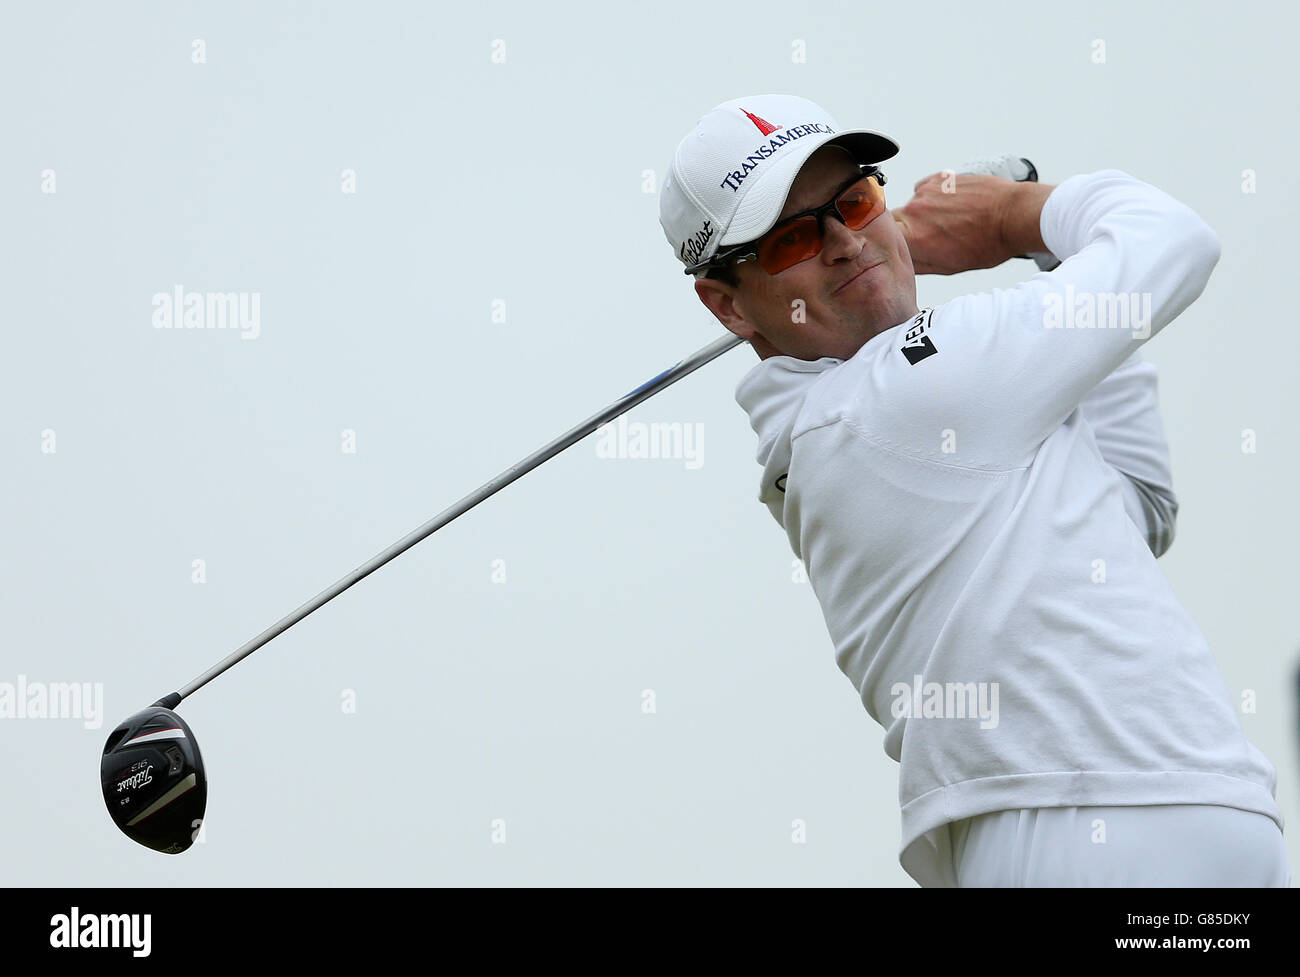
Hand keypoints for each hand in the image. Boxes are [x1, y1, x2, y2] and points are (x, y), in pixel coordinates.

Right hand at [891, 172, 1017, 275]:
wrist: (1012, 215)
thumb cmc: (987, 242)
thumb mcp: (949, 266)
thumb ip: (917, 264)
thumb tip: (902, 261)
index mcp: (914, 239)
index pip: (881, 238)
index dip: (886, 242)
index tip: (894, 244)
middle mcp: (915, 212)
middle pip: (892, 220)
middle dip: (904, 228)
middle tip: (928, 234)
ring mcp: (926, 192)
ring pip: (911, 204)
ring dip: (923, 212)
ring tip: (949, 220)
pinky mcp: (938, 178)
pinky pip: (925, 189)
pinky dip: (934, 197)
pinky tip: (953, 206)